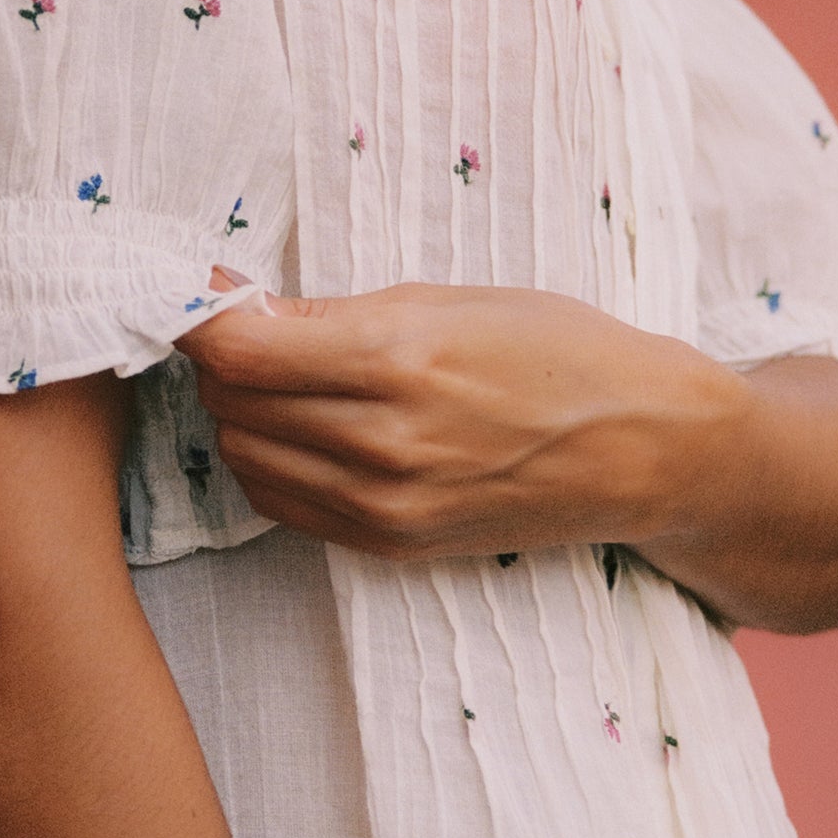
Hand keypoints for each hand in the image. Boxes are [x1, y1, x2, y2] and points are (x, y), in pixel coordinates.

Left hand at [176, 273, 748, 562]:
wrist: (643, 448)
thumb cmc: (555, 348)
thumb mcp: (445, 298)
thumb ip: (330, 312)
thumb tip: (232, 303)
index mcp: (396, 360)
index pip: (237, 350)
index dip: (198, 316)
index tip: (194, 291)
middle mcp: (381, 443)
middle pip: (231, 404)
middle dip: (223, 360)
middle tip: (248, 326)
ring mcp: (384, 506)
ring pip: (246, 456)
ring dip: (243, 413)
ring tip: (284, 377)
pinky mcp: (390, 546)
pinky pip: (283, 503)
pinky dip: (273, 460)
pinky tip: (307, 427)